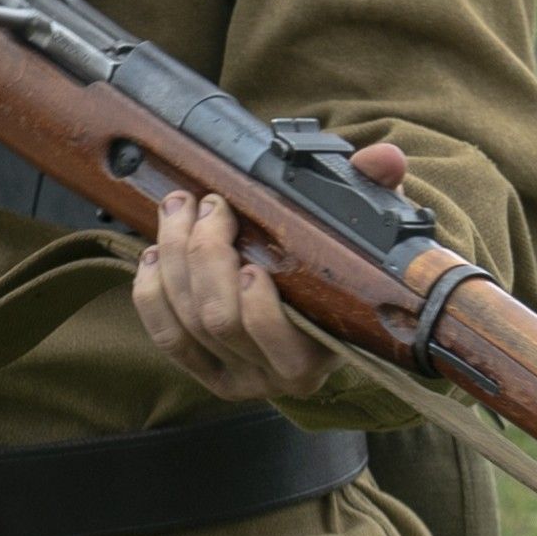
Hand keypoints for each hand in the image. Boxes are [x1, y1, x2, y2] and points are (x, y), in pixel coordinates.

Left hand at [130, 143, 409, 402]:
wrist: (333, 310)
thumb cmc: (347, 269)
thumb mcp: (369, 234)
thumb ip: (377, 193)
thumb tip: (385, 159)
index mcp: (319, 352)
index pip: (276, 339)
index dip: (257, 305)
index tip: (253, 260)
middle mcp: (274, 376)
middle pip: (220, 320)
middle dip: (204, 255)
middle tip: (210, 205)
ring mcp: (236, 377)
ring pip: (187, 321)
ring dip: (175, 258)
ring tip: (179, 210)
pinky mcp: (205, 371)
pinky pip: (166, 336)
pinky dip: (152, 294)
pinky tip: (154, 255)